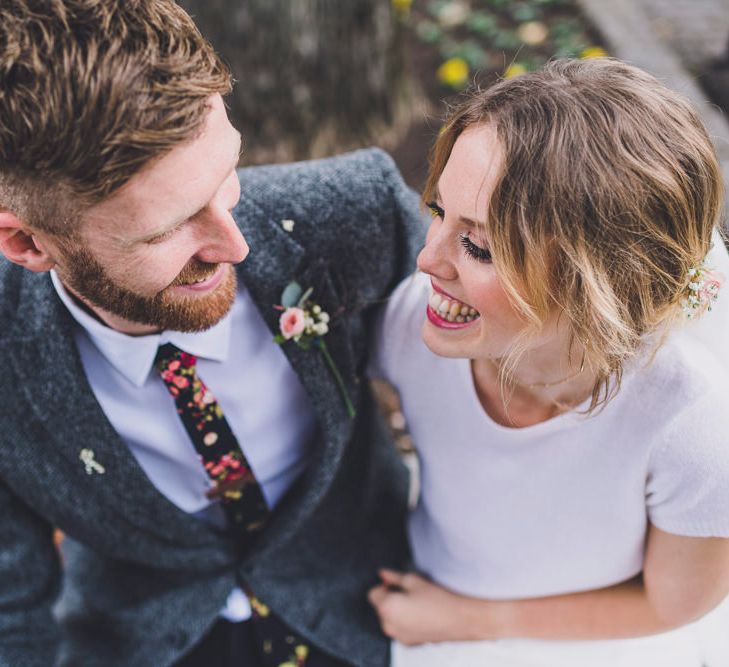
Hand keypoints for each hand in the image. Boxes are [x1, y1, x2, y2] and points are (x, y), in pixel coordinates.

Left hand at [367, 569, 496, 644]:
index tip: (395, 584)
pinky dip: (404, 620)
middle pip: (380, 607)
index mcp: (387, 608)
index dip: (384, 586)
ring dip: (396, 610)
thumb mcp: (413, 581)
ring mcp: (398, 636)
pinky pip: (399, 628)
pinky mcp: (408, 642)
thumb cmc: (437, 599)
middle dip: (390, 598)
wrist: (460, 620)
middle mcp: (389, 625)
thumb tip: (382, 573)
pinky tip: (421, 614)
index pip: (373, 594)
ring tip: (417, 603)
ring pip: (389, 618)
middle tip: (409, 592)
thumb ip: (393, 577)